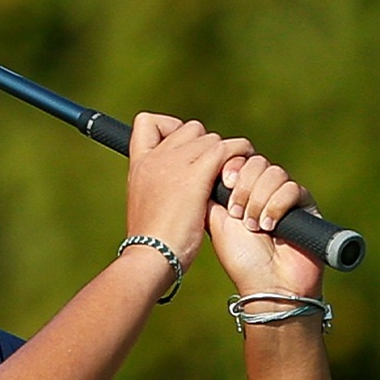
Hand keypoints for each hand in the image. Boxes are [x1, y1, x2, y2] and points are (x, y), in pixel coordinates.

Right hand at [125, 113, 253, 275]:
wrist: (151, 256)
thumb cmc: (151, 243)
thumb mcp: (147, 207)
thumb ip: (159, 187)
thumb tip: (179, 185)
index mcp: (139, 165)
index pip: (147, 122)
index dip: (169, 128)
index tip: (181, 150)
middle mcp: (156, 157)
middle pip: (190, 129)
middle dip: (206, 146)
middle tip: (214, 173)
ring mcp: (174, 163)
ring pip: (212, 139)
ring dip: (225, 156)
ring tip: (229, 180)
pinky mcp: (196, 175)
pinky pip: (227, 149)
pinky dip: (238, 157)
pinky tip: (240, 177)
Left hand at [206, 150, 324, 297]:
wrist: (268, 284)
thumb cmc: (241, 257)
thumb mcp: (216, 221)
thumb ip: (212, 193)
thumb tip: (206, 166)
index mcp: (243, 191)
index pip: (241, 160)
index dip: (233, 166)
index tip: (225, 182)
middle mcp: (265, 191)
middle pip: (257, 162)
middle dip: (244, 186)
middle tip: (237, 213)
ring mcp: (287, 197)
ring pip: (275, 173)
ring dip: (259, 199)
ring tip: (254, 226)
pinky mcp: (307, 206)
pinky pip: (293, 188)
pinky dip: (277, 206)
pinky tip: (270, 227)